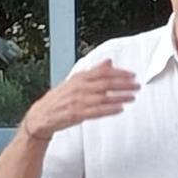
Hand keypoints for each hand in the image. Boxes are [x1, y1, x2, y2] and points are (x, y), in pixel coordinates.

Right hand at [18, 59, 139, 139]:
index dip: (119, 73)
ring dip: (119, 97)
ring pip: (103, 98)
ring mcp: (78, 101)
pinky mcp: (77, 114)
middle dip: (123, 84)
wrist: (42, 115)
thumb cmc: (60, 98)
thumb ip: (94, 71)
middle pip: (105, 84)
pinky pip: (96, 111)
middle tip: (136, 85)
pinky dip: (109, 109)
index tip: (131, 74)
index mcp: (79, 78)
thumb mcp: (75, 80)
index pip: (102, 72)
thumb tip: (109, 62)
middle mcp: (79, 88)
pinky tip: (120, 108)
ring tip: (132, 97)